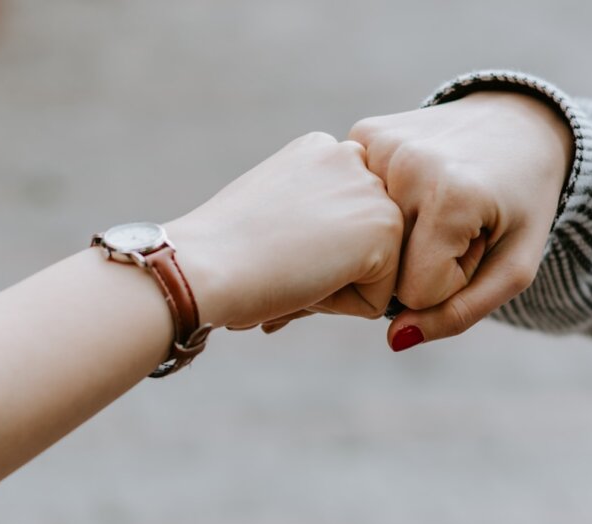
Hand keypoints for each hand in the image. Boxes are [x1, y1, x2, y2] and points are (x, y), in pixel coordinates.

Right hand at [167, 132, 403, 330]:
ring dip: (334, 288)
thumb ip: (309, 216)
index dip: (309, 250)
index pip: (343, 221)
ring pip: (374, 271)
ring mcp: (373, 189)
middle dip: (328, 269)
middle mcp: (351, 156)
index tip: (271, 248)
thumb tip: (335, 255)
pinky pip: (378, 298)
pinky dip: (341, 307)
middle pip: (362, 245)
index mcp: (320, 149)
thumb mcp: (269, 212)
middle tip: (279, 264)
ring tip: (291, 270)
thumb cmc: (220, 251)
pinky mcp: (386, 228)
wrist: (206, 263)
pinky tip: (306, 281)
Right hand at [348, 91, 573, 348]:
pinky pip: (355, 202)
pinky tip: (409, 186)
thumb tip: (395, 340)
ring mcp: (378, 143)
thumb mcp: (514, 268)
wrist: (521, 122)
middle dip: (419, 259)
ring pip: (366, 236)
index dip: (448, 281)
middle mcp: (406, 163)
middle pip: (385, 263)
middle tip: (456, 227)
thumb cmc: (522, 203)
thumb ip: (460, 313)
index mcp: (451, 195)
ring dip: (398, 234)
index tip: (473, 246)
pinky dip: (381, 205)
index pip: (415, 290)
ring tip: (434, 205)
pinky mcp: (362, 132)